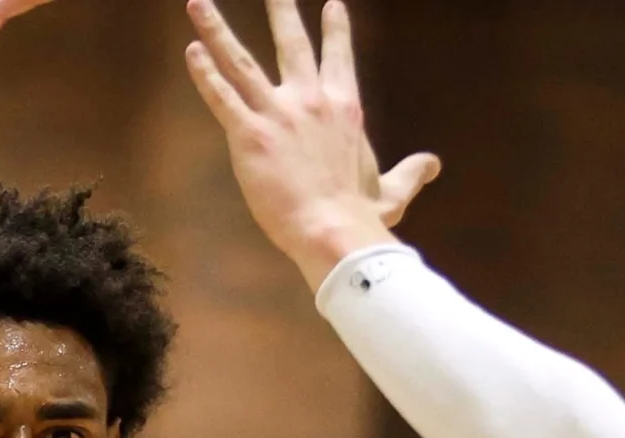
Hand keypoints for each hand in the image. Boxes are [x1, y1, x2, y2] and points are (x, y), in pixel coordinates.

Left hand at [184, 0, 440, 290]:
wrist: (333, 229)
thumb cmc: (360, 215)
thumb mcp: (393, 190)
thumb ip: (411, 172)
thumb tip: (433, 164)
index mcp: (346, 108)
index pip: (338, 57)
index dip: (335, 30)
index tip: (332, 4)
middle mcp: (313, 100)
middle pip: (291, 43)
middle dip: (280, 11)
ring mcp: (280, 114)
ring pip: (242, 61)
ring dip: (217, 30)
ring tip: (198, 3)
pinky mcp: (250, 135)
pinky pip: (222, 97)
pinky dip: (205, 73)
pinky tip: (191, 50)